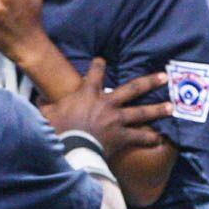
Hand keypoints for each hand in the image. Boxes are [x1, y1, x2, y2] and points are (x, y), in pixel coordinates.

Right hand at [40, 58, 171, 157]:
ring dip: (158, 109)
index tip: (102, 60)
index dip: (99, 65)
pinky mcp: (122, 137)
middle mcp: (107, 103)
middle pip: (133, 88)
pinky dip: (150, 139)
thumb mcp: (47, 113)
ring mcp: (117, 120)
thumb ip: (45, 105)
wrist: (71, 147)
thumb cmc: (58, 129)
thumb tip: (37, 100)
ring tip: (171, 106)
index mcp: (88, 93)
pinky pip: (140, 137)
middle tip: (164, 77)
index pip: (95, 73)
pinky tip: (159, 139)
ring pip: (142, 112)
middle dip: (149, 82)